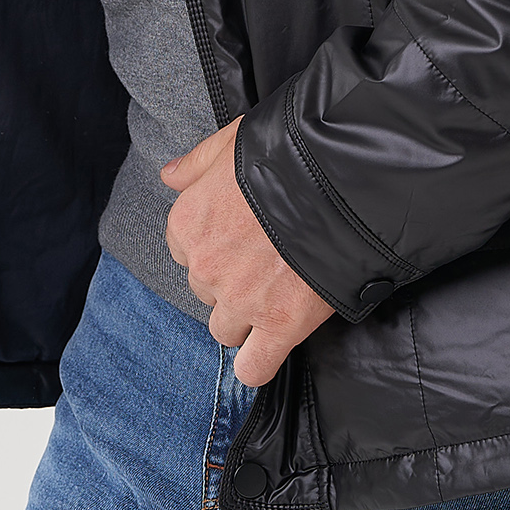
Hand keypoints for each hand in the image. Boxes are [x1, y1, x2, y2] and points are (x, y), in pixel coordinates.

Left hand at [162, 120, 333, 385]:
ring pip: (225, 330)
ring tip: (277, 293)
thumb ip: (196, 163)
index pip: (185, 253)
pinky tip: (271, 345)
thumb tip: (169, 176)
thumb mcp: (230, 140)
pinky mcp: (280, 324)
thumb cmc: (286, 150)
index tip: (242, 239)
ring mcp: (241, 299)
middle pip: (206, 292)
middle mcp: (206, 266)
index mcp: (188, 223)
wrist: (339, 174)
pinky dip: (258, 364)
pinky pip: (254, 368)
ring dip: (246, 318)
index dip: (215, 248)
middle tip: (267, 261)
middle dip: (232, 281)